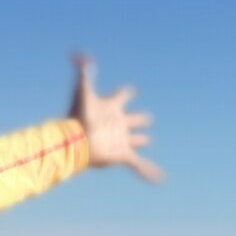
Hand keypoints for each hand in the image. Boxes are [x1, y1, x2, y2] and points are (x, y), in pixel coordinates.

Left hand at [69, 54, 161, 183]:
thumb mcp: (82, 91)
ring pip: (135, 140)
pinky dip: (150, 173)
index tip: (131, 90)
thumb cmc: (79, 117)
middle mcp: (117, 124)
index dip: (126, 92)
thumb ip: (82, 72)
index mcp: (111, 108)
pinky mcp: (122, 155)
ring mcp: (120, 140)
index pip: (121, 97)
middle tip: (147, 118)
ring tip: (147, 140)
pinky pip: (139, 166)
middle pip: (132, 119)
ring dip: (141, 140)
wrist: (76, 142)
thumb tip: (81, 56)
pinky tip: (160, 180)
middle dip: (140, 119)